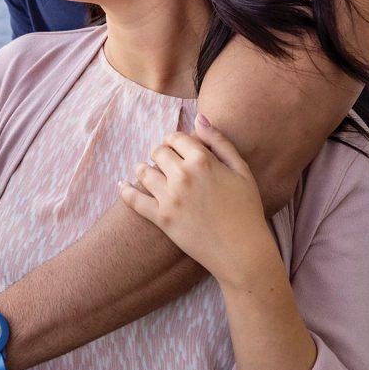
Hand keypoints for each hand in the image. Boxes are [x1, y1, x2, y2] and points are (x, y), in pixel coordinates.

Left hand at [119, 114, 272, 283]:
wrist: (242, 252)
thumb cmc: (247, 210)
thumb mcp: (241, 170)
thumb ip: (219, 141)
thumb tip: (199, 117)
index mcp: (202, 160)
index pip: (175, 137)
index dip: (175, 140)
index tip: (177, 147)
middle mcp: (183, 176)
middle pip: (158, 151)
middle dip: (161, 153)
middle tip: (166, 161)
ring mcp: (170, 197)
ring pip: (143, 171)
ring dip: (144, 169)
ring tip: (148, 172)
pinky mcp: (161, 218)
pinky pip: (134, 200)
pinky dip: (124, 190)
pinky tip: (121, 185)